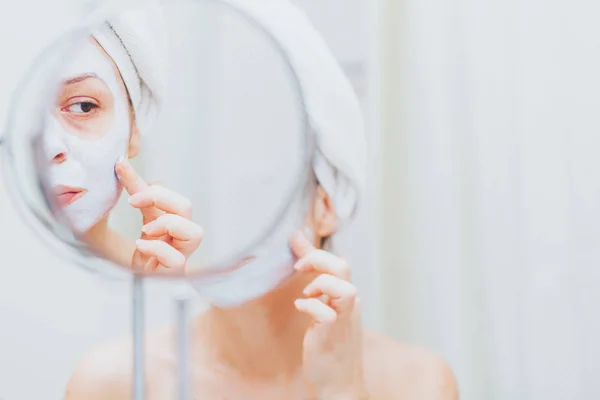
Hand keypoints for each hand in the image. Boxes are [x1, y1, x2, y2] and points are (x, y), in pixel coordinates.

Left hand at [115, 158, 202, 273]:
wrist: (130, 287)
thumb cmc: (131, 258)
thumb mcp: (128, 224)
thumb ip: (131, 200)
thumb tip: (121, 167)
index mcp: (166, 223)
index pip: (162, 195)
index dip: (142, 180)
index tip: (120, 166)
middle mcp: (177, 238)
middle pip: (186, 207)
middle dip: (161, 197)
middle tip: (134, 201)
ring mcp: (179, 256)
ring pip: (194, 233)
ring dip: (169, 224)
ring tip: (146, 230)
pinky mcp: (174, 275)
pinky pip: (176, 259)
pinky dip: (158, 249)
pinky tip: (141, 248)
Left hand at [290, 231, 367, 399]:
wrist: (340, 385)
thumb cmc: (331, 349)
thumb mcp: (324, 311)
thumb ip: (318, 287)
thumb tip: (307, 260)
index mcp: (348, 298)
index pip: (339, 263)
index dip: (317, 250)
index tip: (296, 244)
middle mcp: (350, 305)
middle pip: (343, 268)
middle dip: (318, 258)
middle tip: (299, 266)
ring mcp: (344, 320)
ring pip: (344, 288)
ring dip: (321, 284)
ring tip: (307, 293)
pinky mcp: (333, 335)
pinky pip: (326, 313)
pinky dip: (310, 306)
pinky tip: (300, 308)